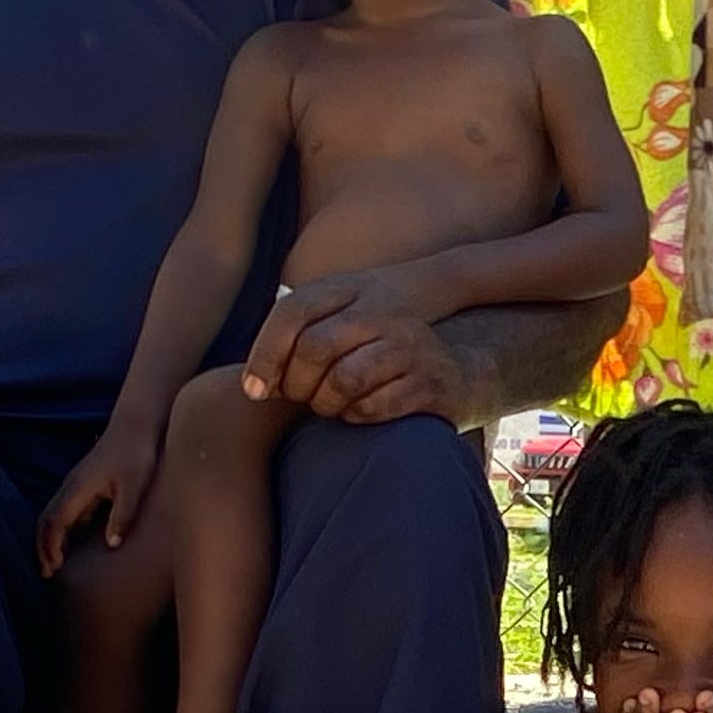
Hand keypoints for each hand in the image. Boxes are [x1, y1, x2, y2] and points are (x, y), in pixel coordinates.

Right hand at [36, 409, 165, 572]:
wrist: (136, 426)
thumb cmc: (137, 455)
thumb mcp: (134, 488)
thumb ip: (123, 515)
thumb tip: (112, 544)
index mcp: (78, 488)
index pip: (55, 522)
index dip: (51, 547)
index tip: (54, 568)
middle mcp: (71, 486)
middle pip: (46, 520)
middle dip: (42, 547)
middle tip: (46, 573)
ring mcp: (75, 485)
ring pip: (52, 515)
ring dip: (49, 539)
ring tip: (53, 564)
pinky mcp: (83, 485)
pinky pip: (64, 511)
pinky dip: (60, 530)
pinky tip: (69, 546)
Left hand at [245, 272, 454, 424]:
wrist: (460, 368)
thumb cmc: (384, 356)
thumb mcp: (346, 325)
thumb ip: (303, 335)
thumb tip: (253, 381)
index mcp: (353, 295)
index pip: (292, 314)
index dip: (265, 355)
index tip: (254, 390)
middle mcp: (382, 316)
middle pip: (315, 348)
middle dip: (297, 385)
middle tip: (300, 401)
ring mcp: (410, 346)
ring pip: (344, 380)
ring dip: (326, 404)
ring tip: (329, 407)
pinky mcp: (430, 381)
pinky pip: (372, 406)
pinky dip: (354, 417)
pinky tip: (357, 414)